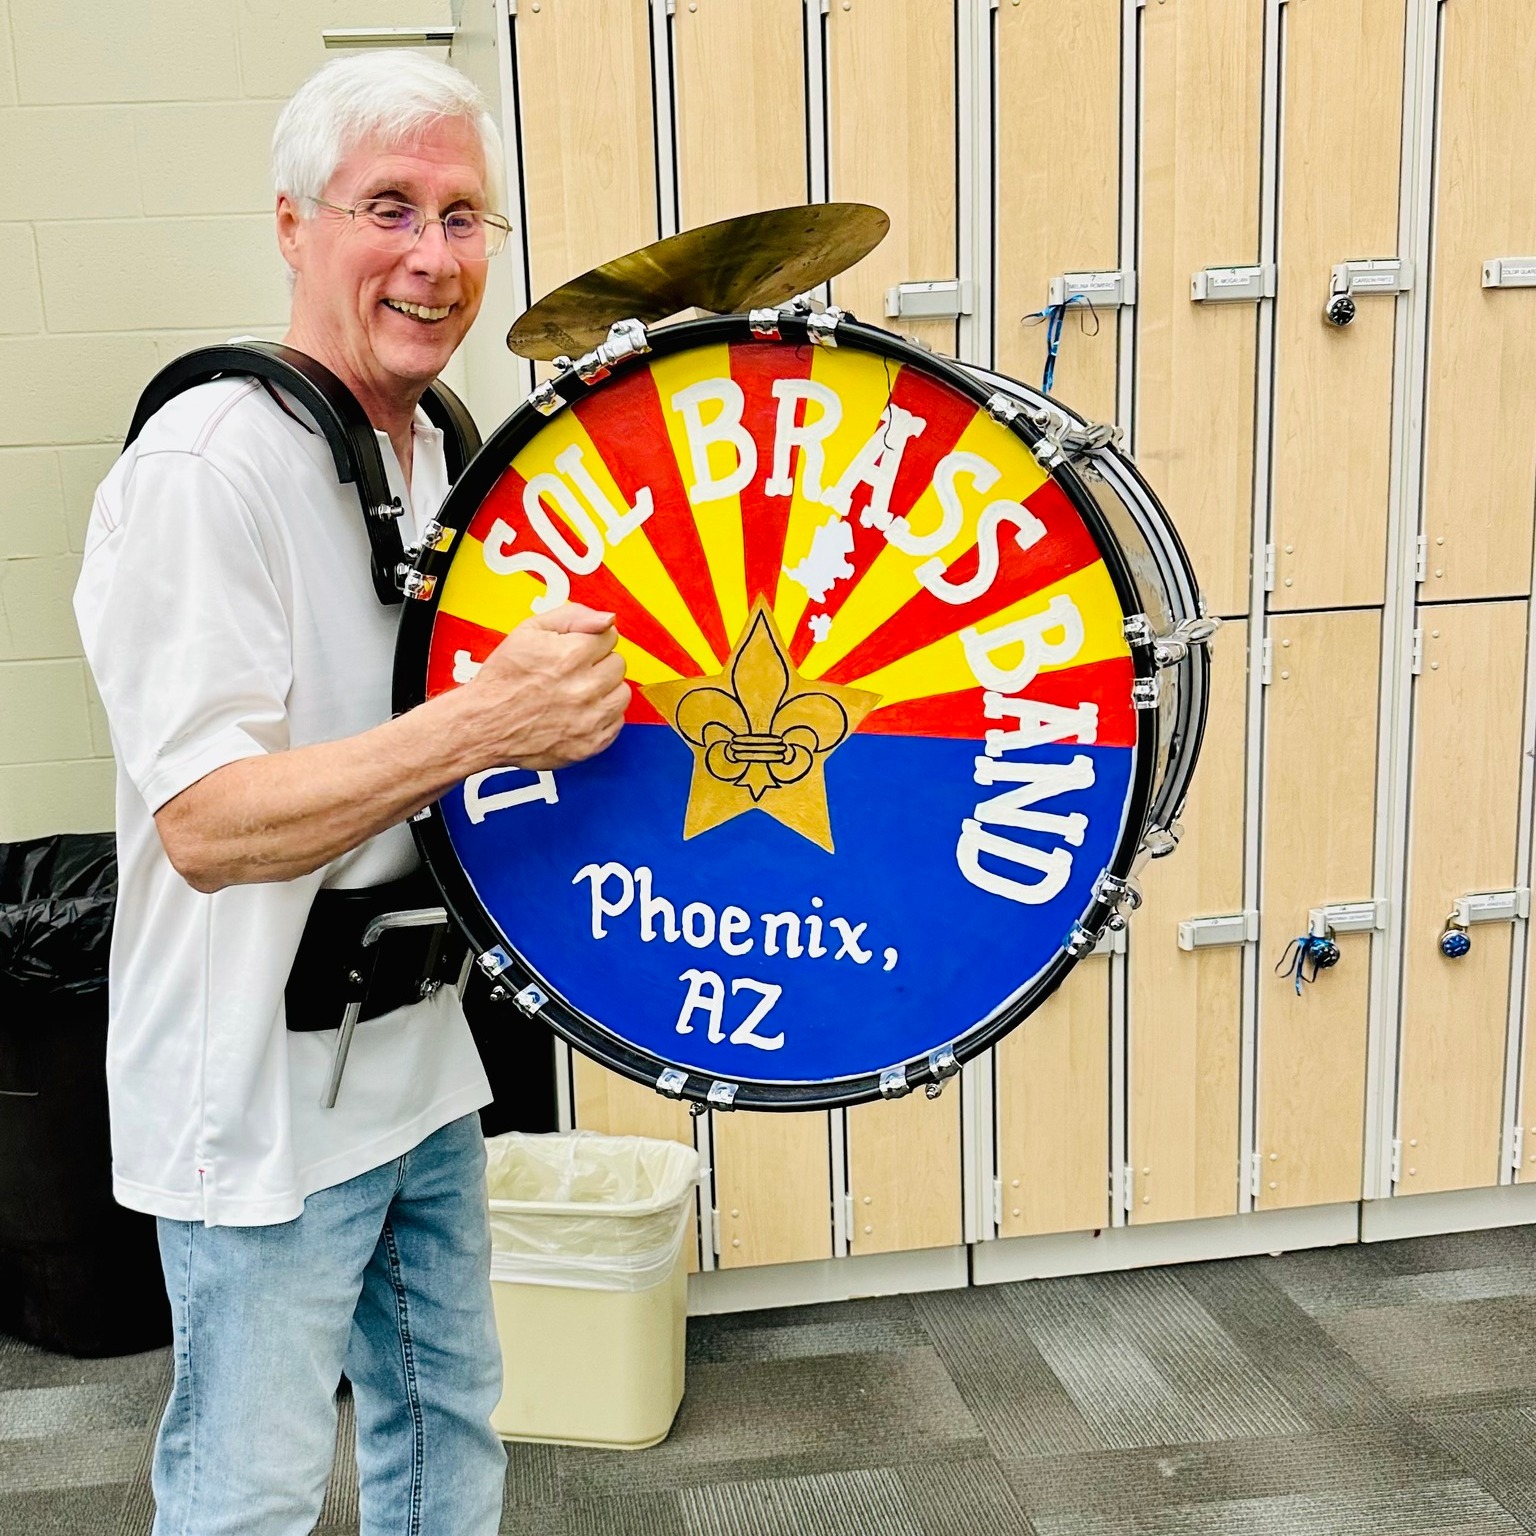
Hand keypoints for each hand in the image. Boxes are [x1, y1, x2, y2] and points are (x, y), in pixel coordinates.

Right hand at [461, 603, 629, 770]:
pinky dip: (602, 716)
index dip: (591, 639)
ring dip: (605, 690)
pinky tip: (580, 712)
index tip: (577, 648)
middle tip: (573, 671)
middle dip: (598, 663)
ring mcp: (590, 719)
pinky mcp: (591, 743)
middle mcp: (584, 688)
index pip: (610, 636)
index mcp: (571, 656)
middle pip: (618, 664)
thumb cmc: (502, 679)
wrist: (484, 724)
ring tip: (578, 691)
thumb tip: (607, 618)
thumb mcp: (529, 631)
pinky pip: (617, 722)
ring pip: (622, 693)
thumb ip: (572, 616)